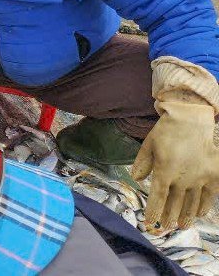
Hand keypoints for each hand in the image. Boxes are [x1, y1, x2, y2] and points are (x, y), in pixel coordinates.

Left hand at [132, 95, 218, 230]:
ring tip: (181, 226)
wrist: (191, 119)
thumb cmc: (166, 131)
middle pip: (174, 204)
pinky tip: (201, 213)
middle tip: (164, 228)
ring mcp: (200, 178)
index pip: (157, 197)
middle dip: (168, 217)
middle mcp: (183, 179)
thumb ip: (142, 163)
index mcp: (164, 172)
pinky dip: (204, 206)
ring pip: (192, 203)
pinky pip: (210, 195)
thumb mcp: (148, 145)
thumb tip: (135, 178)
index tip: (149, 222)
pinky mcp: (213, 174)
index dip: (153, 211)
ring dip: (186, 216)